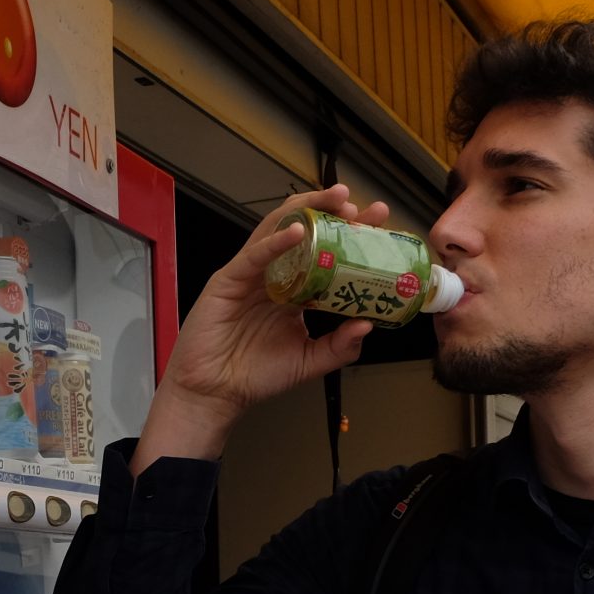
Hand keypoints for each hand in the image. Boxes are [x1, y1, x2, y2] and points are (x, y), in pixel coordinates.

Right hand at [133, 183, 389, 469]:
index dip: (350, 236)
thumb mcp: (309, 361)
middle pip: (304, 232)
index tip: (378, 223)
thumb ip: (339, 346)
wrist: (216, 393)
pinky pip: (254, 255)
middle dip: (332, 212)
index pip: (325, 254)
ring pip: (278, 229)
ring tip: (335, 200)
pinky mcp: (229, 281)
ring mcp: (251, 274)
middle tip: (360, 206)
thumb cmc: (256, 375)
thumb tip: (368, 324)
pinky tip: (297, 230)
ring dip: (307, 211)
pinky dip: (276, 241)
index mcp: (294, 290)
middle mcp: (274, 275)